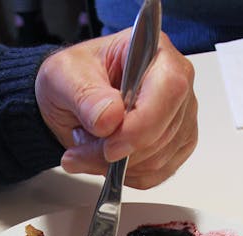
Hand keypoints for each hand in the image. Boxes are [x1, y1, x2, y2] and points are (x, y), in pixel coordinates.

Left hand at [35, 30, 197, 188]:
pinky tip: (105, 162)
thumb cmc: (74, 78)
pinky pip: (158, 173)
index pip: (170, 88)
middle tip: (80, 152)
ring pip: (160, 158)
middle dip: (120, 153)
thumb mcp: (63, 76)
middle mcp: (176, 82)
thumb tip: (109, 118)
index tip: (110, 147)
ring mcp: (180, 115)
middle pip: (166, 129)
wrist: (72, 99)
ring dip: (117, 167)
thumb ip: (85, 95)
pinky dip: (128, 176)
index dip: (143, 124)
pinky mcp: (176, 144)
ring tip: (86, 151)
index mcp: (154, 52)